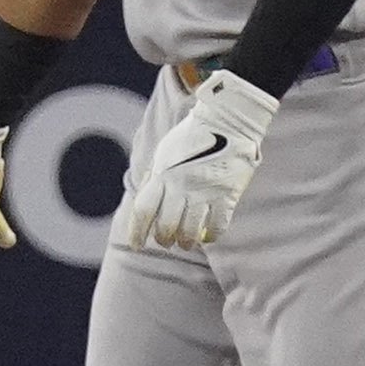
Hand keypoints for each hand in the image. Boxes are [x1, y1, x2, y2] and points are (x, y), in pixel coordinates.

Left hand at [113, 71, 279, 251]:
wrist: (227, 119)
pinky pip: (218, 226)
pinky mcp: (227, 193)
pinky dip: (211, 236)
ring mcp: (205, 190)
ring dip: (186, 242)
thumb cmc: (193, 137)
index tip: (137, 246)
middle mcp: (181, 184)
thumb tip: (147, 204)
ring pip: (190, 231)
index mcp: (162, 173)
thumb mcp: (166, 153)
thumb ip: (155, 178)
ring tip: (187, 243)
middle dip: (164, 239)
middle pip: (166, 226)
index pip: (143, 211)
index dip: (137, 233)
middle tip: (168, 242)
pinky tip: (208, 236)